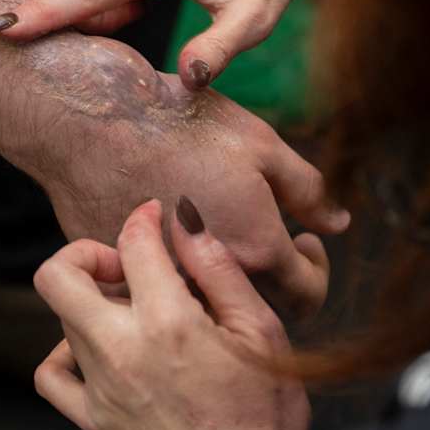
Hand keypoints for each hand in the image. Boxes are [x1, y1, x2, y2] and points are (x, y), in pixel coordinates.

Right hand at [4, 34, 346, 316]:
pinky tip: (169, 235)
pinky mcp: (116, 280)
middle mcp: (210, 283)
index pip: (308, 297)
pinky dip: (168, 278)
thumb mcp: (262, 145)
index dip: (315, 272)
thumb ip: (309, 192)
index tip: (305, 244)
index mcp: (257, 251)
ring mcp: (160, 288)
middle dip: (273, 281)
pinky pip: (153, 296)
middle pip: (258, 312)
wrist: (90, 117)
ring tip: (217, 235)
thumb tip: (339, 223)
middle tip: (267, 240)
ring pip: (203, 309)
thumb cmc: (181, 123)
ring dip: (219, 285)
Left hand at [33, 198, 315, 429]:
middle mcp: (122, 351)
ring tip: (135, 309)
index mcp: (170, 323)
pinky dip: (66, 351)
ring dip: (92, 299)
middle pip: (59, 275)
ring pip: (62, 318)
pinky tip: (104, 349)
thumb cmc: (267, 416)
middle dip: (88, 252)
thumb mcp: (262, 331)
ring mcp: (100, 388)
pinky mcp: (92, 419)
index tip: (157, 216)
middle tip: (126, 264)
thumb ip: (220, 271)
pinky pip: (52, 373)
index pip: (134, 241)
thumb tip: (188, 222)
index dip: (146, 217)